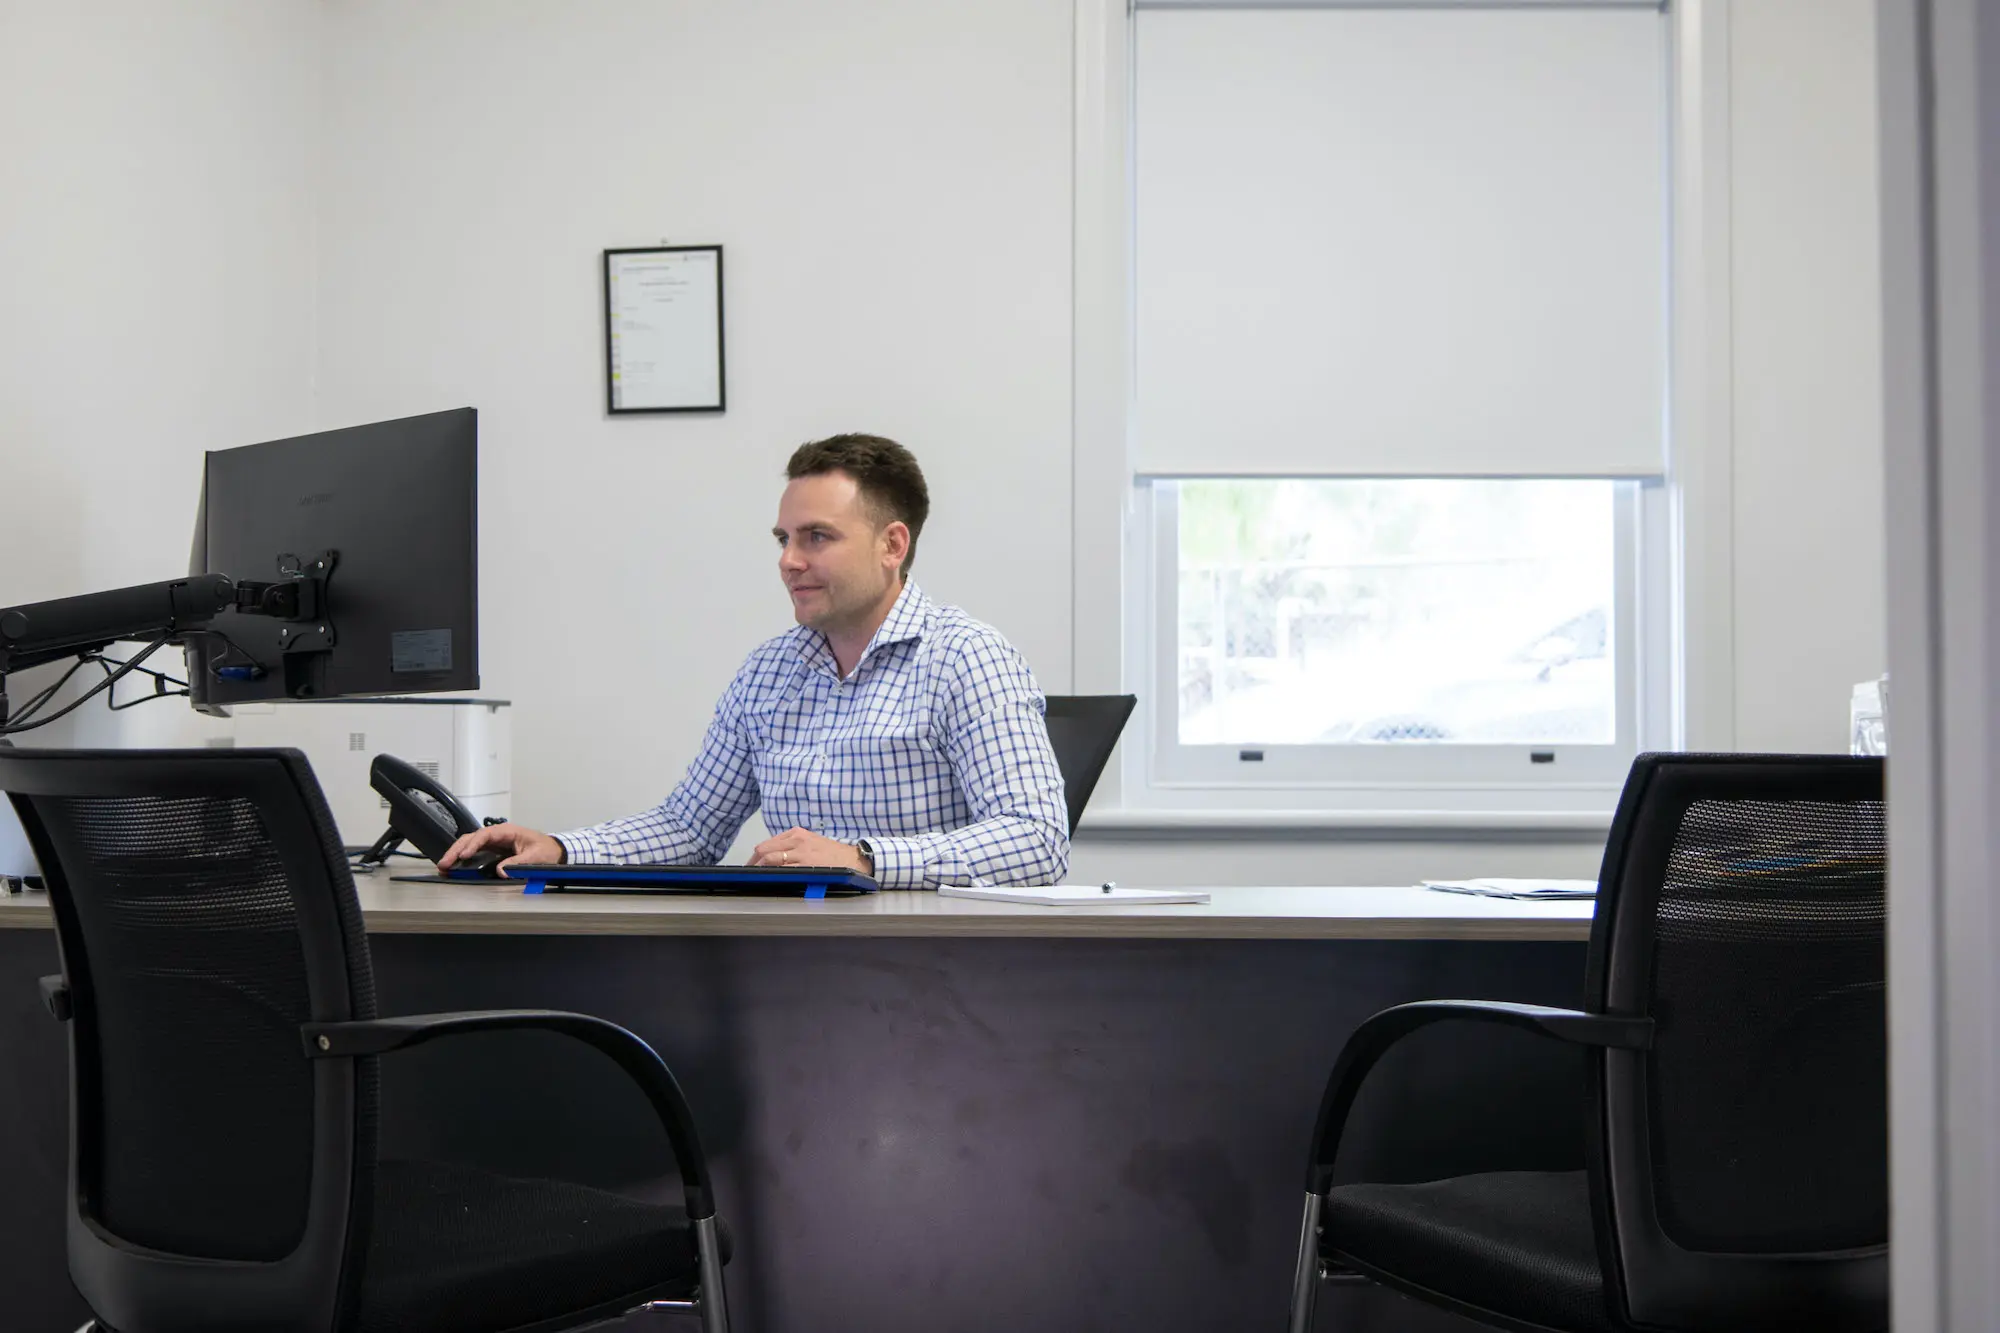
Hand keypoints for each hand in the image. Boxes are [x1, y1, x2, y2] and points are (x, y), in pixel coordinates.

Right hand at [439, 822, 565, 871]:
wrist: (553, 851)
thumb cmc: (546, 850)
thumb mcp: (536, 856)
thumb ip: (519, 862)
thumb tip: (502, 871)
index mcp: (508, 831)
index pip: (485, 834)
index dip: (473, 844)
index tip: (464, 856)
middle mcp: (497, 835)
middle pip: (472, 838)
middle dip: (456, 850)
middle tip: (445, 863)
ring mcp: (493, 843)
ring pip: (469, 844)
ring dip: (456, 854)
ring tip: (444, 866)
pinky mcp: (492, 851)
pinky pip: (474, 853)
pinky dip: (462, 859)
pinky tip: (453, 868)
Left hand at [748, 827, 870, 874]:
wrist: (854, 860)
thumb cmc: (834, 854)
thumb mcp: (811, 842)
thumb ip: (793, 846)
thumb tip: (773, 857)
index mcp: (797, 833)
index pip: (767, 843)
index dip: (755, 856)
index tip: (751, 865)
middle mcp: (797, 839)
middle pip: (764, 849)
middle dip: (752, 862)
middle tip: (747, 873)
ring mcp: (801, 851)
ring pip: (769, 858)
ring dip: (758, 868)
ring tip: (752, 878)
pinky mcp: (806, 864)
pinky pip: (782, 868)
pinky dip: (771, 873)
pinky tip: (767, 879)